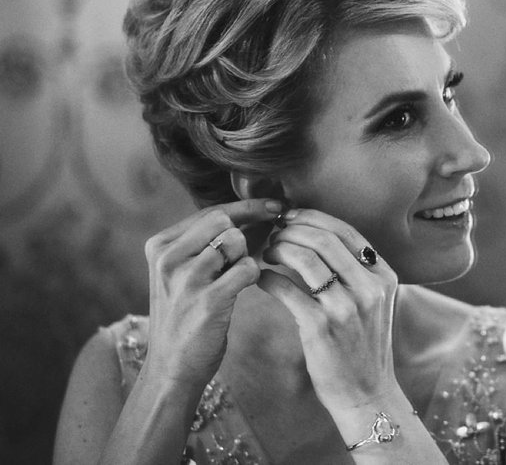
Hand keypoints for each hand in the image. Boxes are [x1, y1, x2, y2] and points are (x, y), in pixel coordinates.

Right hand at [142, 199, 279, 388]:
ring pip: (235, 241)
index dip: (247, 207)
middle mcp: (167, 258)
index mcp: (160, 245)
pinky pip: (248, 268)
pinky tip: (242, 290)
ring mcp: (185, 279)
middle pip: (223, 221)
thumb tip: (261, 211)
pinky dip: (253, 276)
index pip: (211, 211)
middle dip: (241, 238)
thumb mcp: (185, 271)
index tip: (277, 206)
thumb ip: (211, 241)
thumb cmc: (187, 313)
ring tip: (231, 280)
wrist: (172, 367)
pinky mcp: (207, 300)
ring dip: (244, 258)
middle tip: (238, 262)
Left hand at [257, 209, 399, 411]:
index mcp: (383, 276)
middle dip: (292, 230)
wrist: (367, 393)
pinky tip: (262, 278)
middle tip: (274, 234)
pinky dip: (269, 278)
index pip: (346, 231)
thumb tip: (319, 237)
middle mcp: (369, 287)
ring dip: (280, 249)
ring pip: (307, 259)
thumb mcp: (375, 303)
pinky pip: (287, 290)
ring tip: (267, 253)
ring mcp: (346, 307)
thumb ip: (357, 272)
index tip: (290, 217)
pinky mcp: (321, 327)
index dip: (313, 218)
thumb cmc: (363, 345)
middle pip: (325, 239)